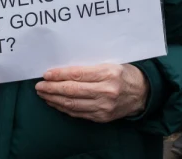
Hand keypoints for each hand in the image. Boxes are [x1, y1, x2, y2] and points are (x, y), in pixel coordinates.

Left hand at [35, 63, 149, 121]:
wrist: (142, 93)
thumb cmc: (124, 73)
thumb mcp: (110, 63)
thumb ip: (90, 66)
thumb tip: (64, 69)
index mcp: (108, 73)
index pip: (77, 74)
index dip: (59, 75)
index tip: (46, 74)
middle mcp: (106, 90)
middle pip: (72, 90)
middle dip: (52, 88)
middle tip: (39, 86)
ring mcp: (104, 106)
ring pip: (72, 104)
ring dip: (54, 99)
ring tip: (43, 94)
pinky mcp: (101, 117)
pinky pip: (78, 113)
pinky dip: (64, 108)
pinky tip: (55, 103)